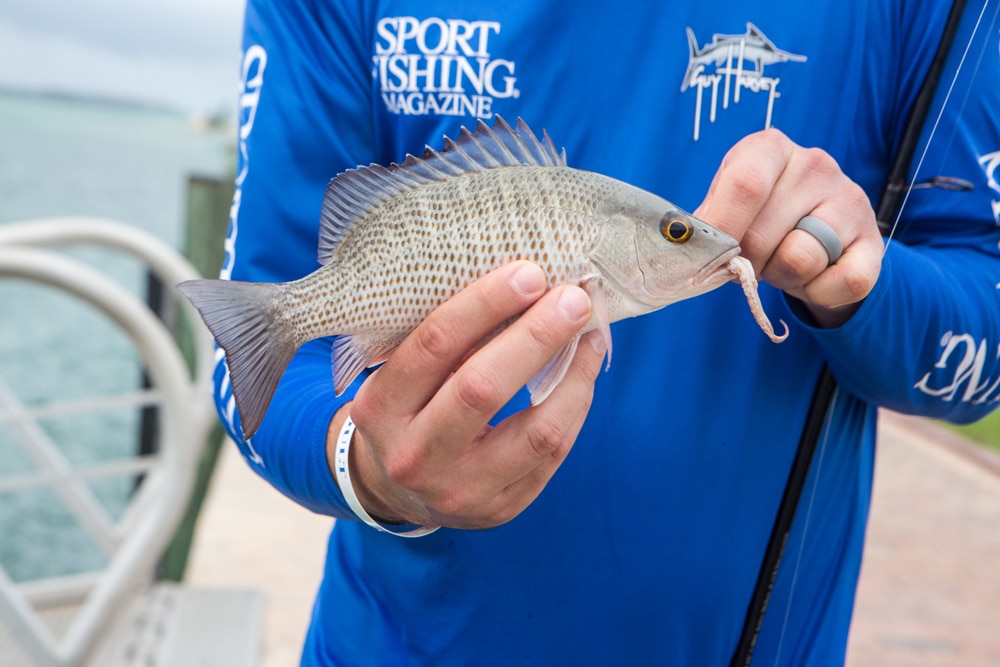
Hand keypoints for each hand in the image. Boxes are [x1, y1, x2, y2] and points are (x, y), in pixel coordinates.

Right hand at [326, 261, 606, 529]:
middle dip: (536, 335)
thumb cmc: (406, 409)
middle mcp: (414, 457)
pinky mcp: (501, 510)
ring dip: (574, 374)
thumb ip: (445, 340)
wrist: (397, 490)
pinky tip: (585, 370)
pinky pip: (553, 454)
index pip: (432, 347)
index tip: (528, 273)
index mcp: (379, 410)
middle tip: (573, 297)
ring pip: (536, 432)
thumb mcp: (400, 375)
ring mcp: (460, 492)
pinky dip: (575, 404)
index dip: (484, 305)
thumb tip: (521, 280)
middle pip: (483, 389)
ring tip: (592, 332)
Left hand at [694, 128, 882, 327]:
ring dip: (782, 277)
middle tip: (753, 259)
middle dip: (747, 263)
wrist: (818, 236)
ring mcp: (849, 199)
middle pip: (762, 234)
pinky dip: (819, 293)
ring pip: (800, 259)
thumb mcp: (727, 208)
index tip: (708, 255)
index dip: (722, 228)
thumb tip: (682, 243)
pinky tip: (813, 279)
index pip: (744, 185)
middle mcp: (813, 164)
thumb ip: (707, 223)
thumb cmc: (758, 219)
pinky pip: (844, 282)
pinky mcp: (873, 240)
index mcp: (768, 149)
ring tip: (783, 262)